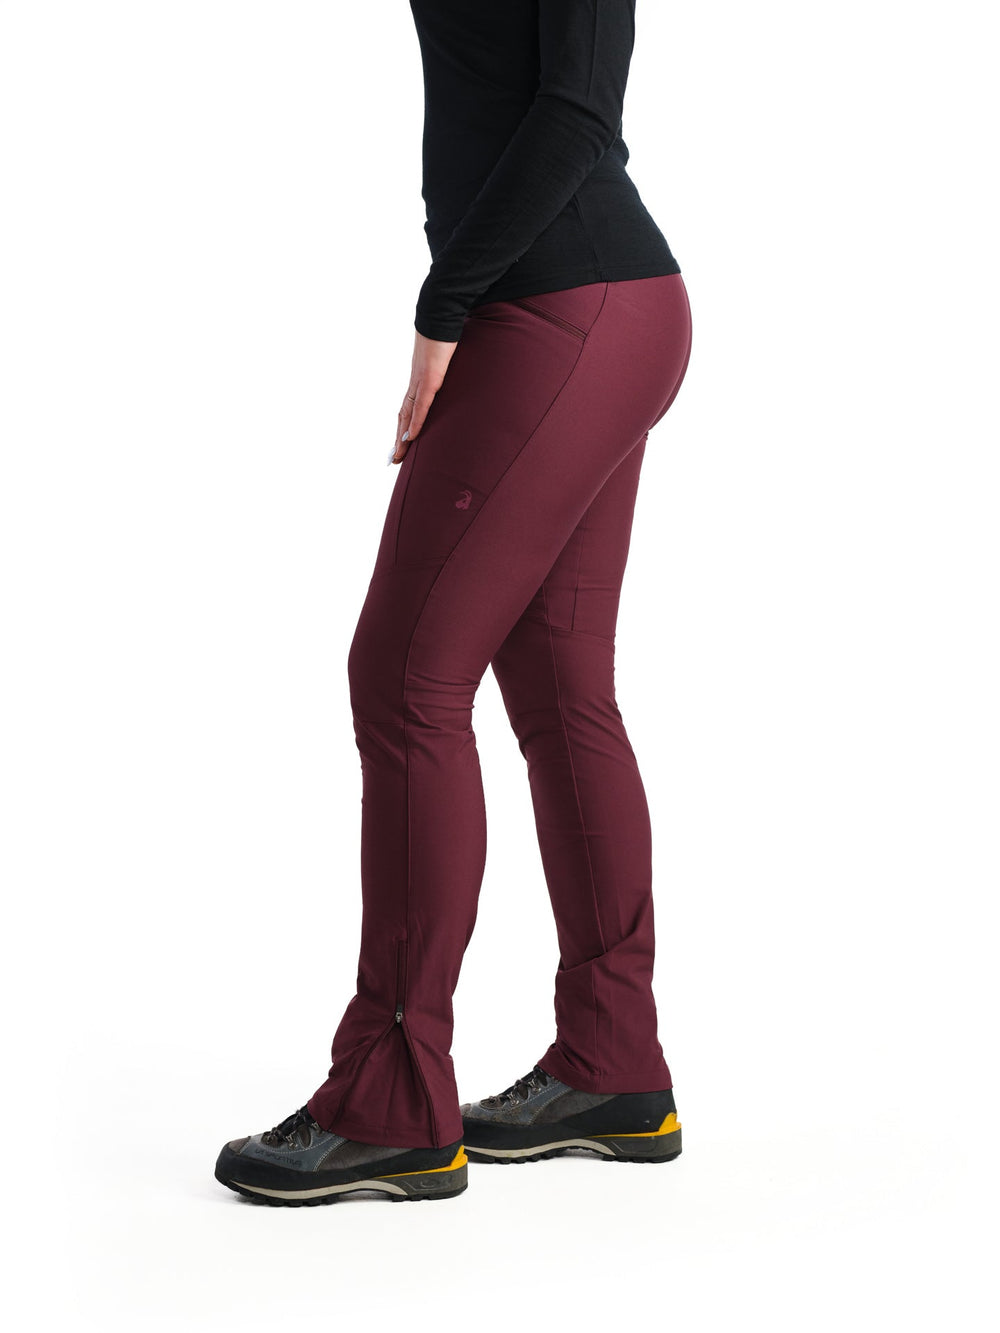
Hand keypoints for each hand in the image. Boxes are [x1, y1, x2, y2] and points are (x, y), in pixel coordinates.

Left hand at [390, 329, 458, 463]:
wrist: (442, 310)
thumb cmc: (448, 327)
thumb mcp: (451, 352)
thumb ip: (452, 363)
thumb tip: (459, 367)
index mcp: (422, 376)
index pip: (410, 406)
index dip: (405, 425)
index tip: (402, 442)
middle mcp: (417, 380)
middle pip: (404, 416)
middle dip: (399, 438)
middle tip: (394, 459)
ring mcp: (422, 379)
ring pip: (408, 415)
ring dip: (402, 438)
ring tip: (398, 456)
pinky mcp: (430, 377)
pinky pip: (421, 405)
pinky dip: (415, 423)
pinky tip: (411, 438)